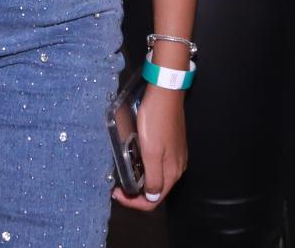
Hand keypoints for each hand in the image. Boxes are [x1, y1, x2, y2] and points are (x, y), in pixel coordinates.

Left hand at [114, 86, 186, 210]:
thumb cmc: (155, 122)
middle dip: (136, 192)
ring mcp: (176, 155)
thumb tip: (152, 198)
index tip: (117, 192)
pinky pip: (159, 164)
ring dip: (141, 179)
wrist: (166, 93)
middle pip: (156, 191)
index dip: (134, 202)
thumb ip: (153, 178)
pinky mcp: (172, 144)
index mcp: (172, 172)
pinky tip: (136, 156)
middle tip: (118, 183)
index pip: (154, 201)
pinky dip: (146, 167)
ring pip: (157, 177)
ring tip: (125, 170)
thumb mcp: (151, 152)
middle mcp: (177, 167)